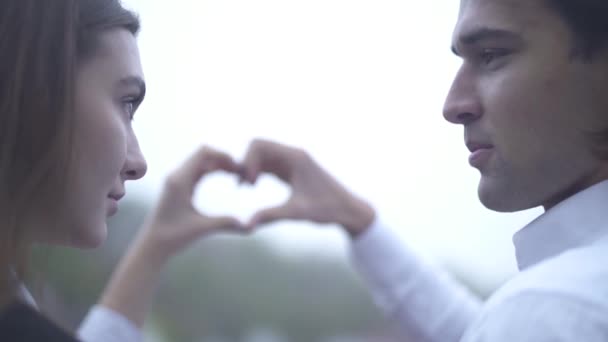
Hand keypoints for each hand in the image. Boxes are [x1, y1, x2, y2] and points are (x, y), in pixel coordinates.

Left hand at [137, 146, 244, 260]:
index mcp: (180, 181)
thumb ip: (226, 224)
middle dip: (223, 159)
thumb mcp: (202, 229)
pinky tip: (224, 176)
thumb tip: (250, 227)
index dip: (223, 155)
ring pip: (200, 161)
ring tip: (236, 173)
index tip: (238, 167)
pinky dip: (211, 170)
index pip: (203, 153)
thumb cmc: (173, 237)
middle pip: (203, 154)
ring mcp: (176, 180)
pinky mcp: (178, 186)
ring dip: (218, 164)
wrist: (152, 245)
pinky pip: (197, 170)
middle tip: (240, 170)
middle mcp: (177, 176)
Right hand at [240, 139, 375, 236]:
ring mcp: (291, 161)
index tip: (248, 185)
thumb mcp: (297, 213)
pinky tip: (252, 186)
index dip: (247, 162)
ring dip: (250, 167)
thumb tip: (246, 225)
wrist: (347, 209)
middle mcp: (292, 154)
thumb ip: (271, 216)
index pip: (259, 145)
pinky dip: (257, 171)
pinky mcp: (291, 169)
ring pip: (261, 155)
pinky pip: (268, 163)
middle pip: (258, 146)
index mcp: (295, 157)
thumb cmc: (327, 209)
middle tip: (243, 186)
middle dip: (246, 163)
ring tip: (245, 188)